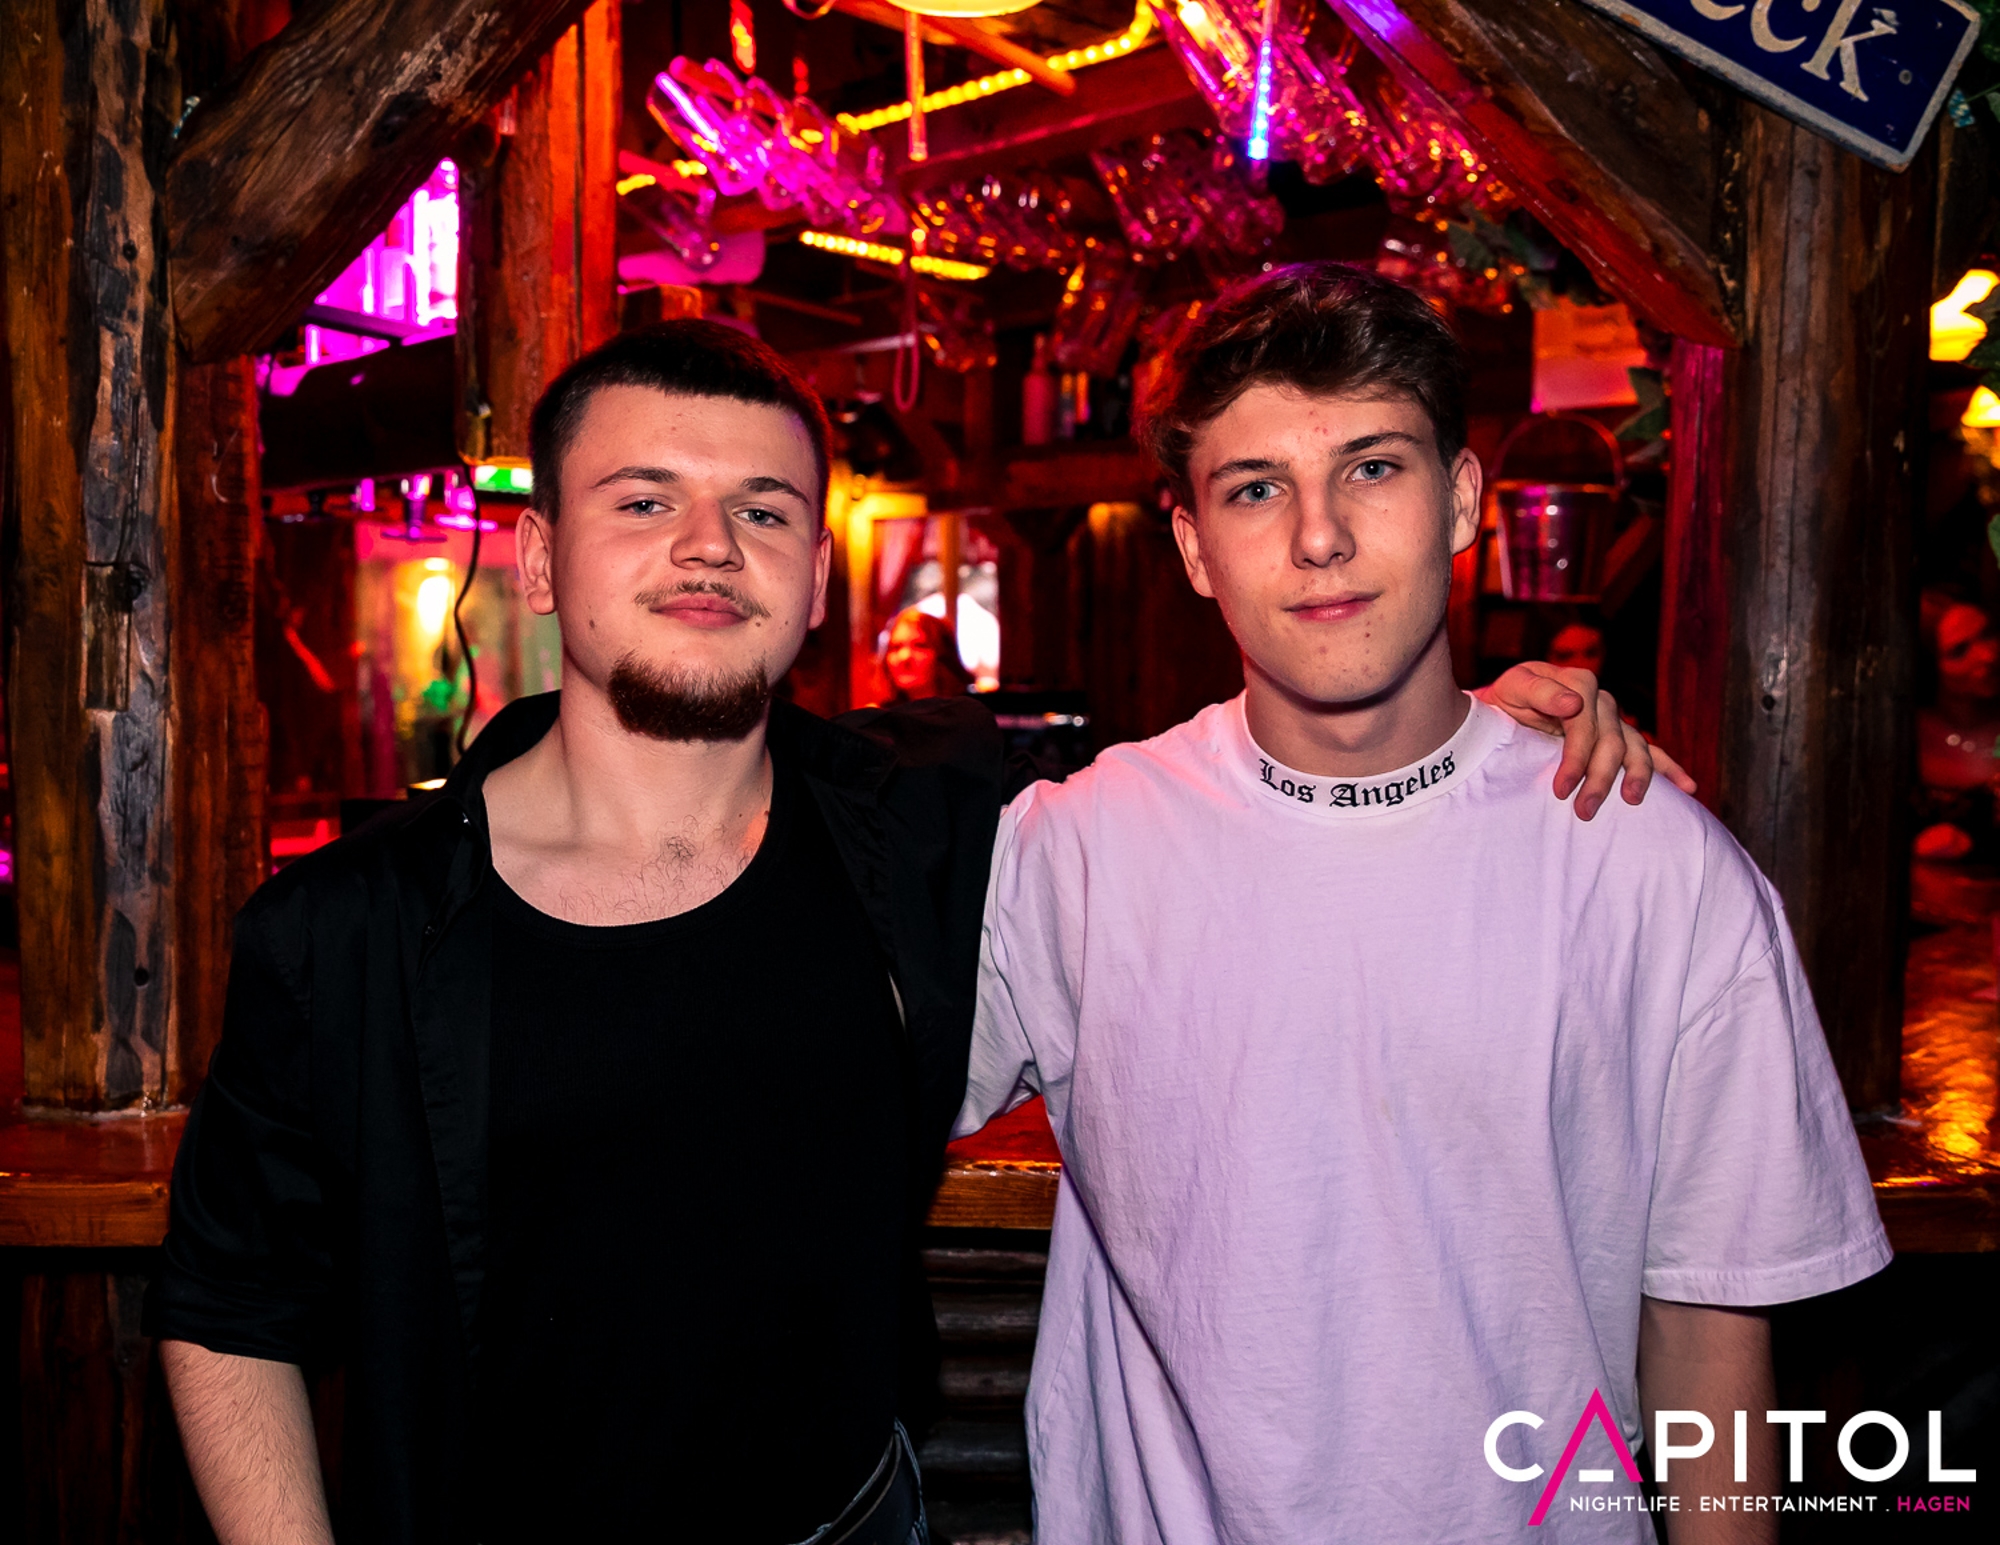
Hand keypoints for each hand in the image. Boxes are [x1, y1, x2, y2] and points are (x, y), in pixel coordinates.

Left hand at [1476, 663, 1696, 820]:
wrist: (1500, 712)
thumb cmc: (1504, 701)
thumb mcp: (1513, 689)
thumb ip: (1540, 692)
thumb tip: (1575, 704)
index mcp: (1578, 684)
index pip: (1586, 725)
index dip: (1576, 758)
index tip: (1561, 790)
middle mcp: (1601, 701)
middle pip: (1612, 741)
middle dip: (1599, 778)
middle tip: (1583, 811)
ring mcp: (1613, 720)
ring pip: (1634, 749)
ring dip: (1636, 777)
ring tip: (1631, 801)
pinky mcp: (1618, 738)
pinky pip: (1649, 753)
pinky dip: (1670, 769)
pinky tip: (1688, 787)